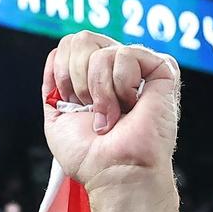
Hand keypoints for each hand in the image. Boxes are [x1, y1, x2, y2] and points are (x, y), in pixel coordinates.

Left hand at [40, 34, 180, 211]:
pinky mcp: (160, 69)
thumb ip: (52, 86)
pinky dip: (120, 84)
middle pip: (82, 39)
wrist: (113, 172)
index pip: (70, 45)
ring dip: (99, 91)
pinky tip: (130, 105)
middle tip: (92, 109)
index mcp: (95, 78)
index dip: (63, 73)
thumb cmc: (90, 157)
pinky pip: (126, 53)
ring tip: (113, 115)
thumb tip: (55, 56)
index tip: (72, 104)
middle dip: (77, 79)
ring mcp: (139, 69)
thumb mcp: (56, 120)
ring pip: (102, 51)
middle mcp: (117, 70)